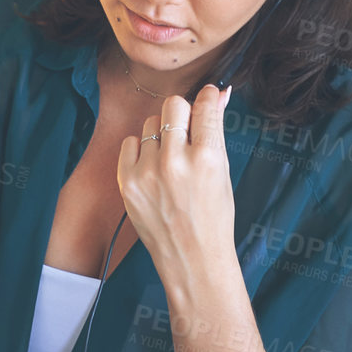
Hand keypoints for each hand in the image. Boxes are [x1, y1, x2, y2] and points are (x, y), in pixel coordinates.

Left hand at [116, 83, 234, 278]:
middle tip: (188, 130)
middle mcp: (176, 161)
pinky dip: (141, 150)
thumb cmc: (213, 217)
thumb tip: (219, 94)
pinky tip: (152, 167)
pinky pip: (130, 142)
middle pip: (173, 105)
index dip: (209, 96)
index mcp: (208, 158)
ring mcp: (148, 172)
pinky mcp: (128, 182)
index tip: (209, 96)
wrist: (191, 258)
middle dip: (183, 112)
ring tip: (170, 159)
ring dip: (162, 133)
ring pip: (151, 122)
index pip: (205, 106)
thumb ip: (216, 131)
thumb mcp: (224, 173)